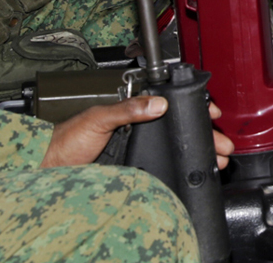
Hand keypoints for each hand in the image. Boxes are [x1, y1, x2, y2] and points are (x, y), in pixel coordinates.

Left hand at [42, 96, 234, 168]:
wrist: (50, 170)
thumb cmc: (65, 139)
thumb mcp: (98, 118)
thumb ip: (128, 108)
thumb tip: (158, 103)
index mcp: (132, 110)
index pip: (170, 103)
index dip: (194, 108)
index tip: (211, 112)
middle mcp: (139, 128)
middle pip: (179, 128)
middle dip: (205, 135)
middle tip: (222, 144)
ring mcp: (138, 149)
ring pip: (175, 147)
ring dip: (199, 152)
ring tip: (216, 160)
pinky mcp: (136, 168)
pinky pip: (163, 165)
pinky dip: (181, 167)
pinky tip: (194, 170)